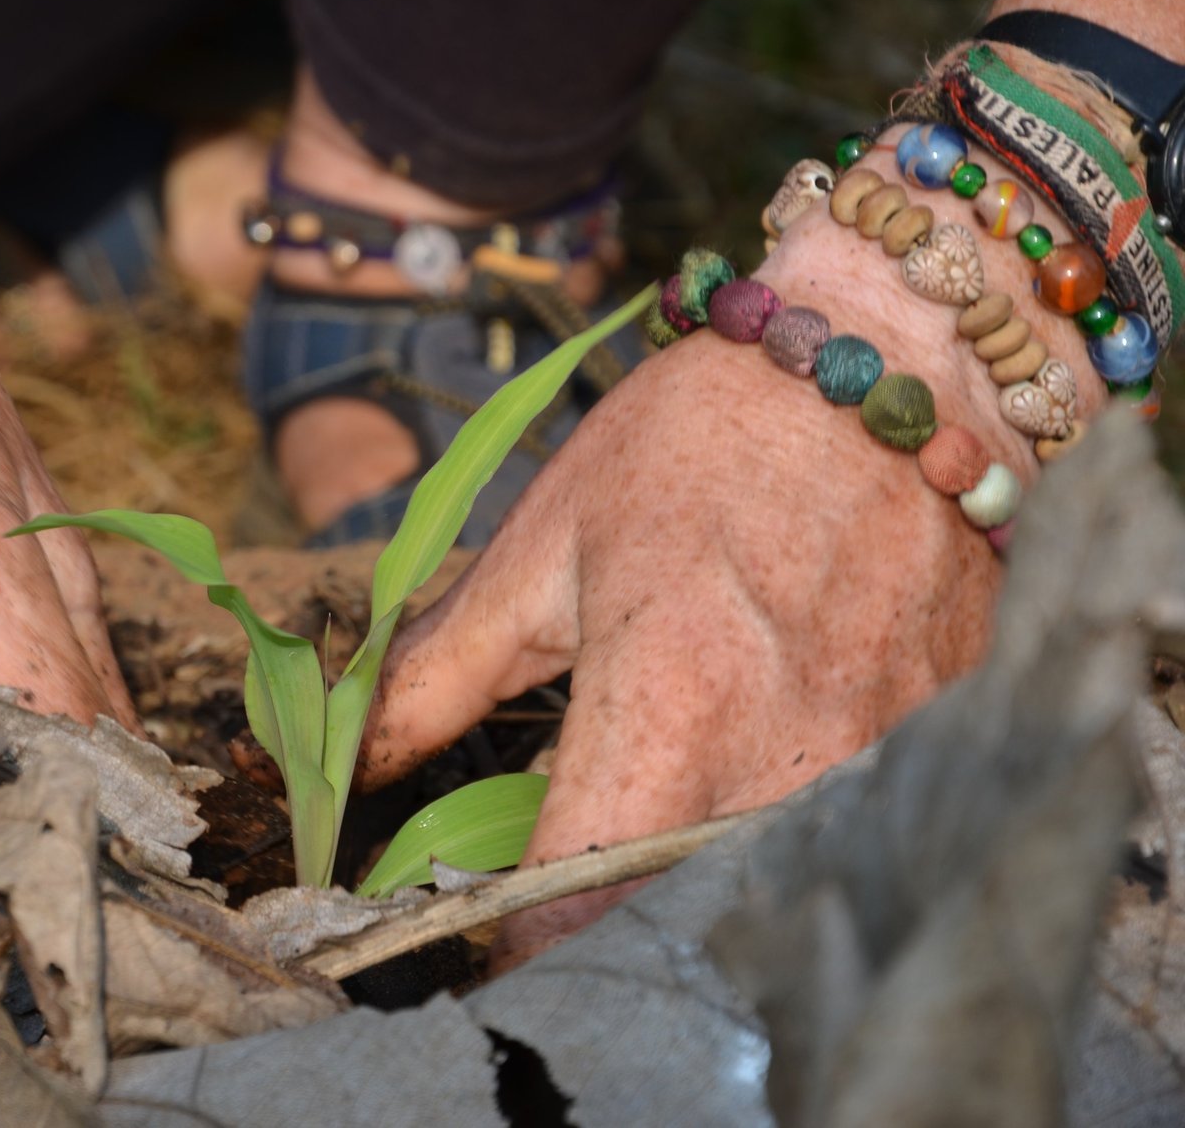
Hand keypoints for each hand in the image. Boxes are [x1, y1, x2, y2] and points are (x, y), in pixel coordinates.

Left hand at [354, 135, 1106, 968]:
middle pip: (666, 900)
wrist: (882, 355)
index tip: (468, 933)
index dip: (509, 937)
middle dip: (592, 899)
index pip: (577, 900)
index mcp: (670, 711)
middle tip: (543, 862)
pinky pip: (835, 813)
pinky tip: (745, 729)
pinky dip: (770, 800)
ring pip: (752, 868)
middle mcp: (787, 761)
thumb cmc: (694, 439)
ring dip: (680, 853)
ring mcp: (880, 756)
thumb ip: (442, 674)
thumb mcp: (542, 545)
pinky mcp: (934, 736)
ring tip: (646, 780)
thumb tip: (358, 762)